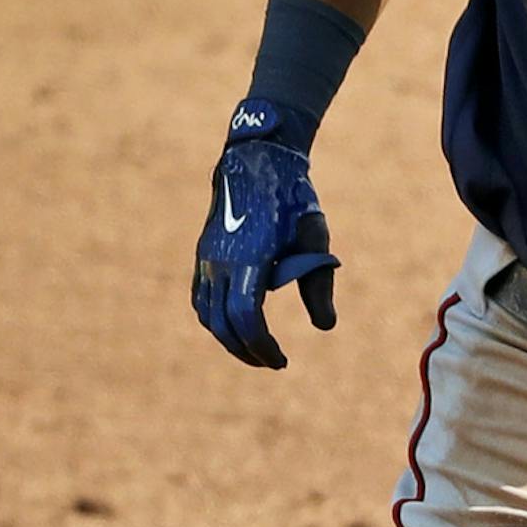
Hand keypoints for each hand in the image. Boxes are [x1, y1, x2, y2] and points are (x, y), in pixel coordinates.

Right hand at [191, 101, 339, 368]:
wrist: (257, 163)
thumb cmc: (292, 200)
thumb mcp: (315, 239)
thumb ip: (319, 285)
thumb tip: (326, 327)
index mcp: (248, 259)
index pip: (246, 318)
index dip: (262, 346)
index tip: (281, 361)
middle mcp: (219, 262)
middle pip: (223, 324)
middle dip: (247, 350)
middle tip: (273, 363)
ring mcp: (206, 259)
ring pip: (207, 315)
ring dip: (229, 339)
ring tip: (256, 351)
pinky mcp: (202, 255)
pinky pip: (200, 299)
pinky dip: (214, 320)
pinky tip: (234, 327)